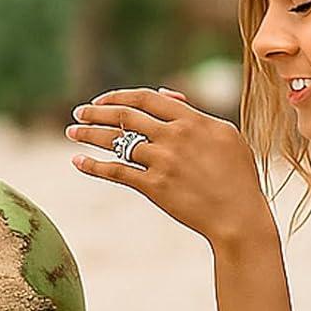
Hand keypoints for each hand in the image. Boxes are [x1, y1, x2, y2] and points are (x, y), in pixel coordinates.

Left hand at [65, 84, 268, 246]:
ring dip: (89, 135)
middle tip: (79, 112)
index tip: (103, 99)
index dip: (120, 96)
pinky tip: (78, 162)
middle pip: (126, 115)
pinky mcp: (154, 186)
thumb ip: (195, 112)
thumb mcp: (226, 135)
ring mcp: (162, 161)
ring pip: (117, 141)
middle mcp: (174, 136)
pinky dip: (94, 166)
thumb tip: (166, 94)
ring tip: (71, 132)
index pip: (147, 98)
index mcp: (192, 120)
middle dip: (97, 111)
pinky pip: (117, 171)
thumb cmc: (238, 176)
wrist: (239, 216)